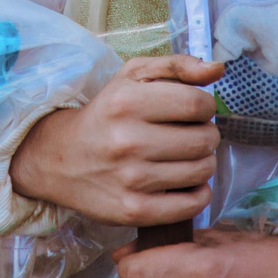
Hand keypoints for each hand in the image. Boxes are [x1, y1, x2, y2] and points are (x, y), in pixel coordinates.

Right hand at [8, 55, 224, 226]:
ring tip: (185, 158)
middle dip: (206, 135)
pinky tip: (184, 183)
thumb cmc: (106, 114)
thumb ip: (177, 66)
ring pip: (202, 171)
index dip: (205, 107)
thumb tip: (218, 69)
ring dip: (203, 163)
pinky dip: (198, 194)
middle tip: (189, 136)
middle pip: (205, 139)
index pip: (197, 104)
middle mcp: (128, 140)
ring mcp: (131, 179)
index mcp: (127, 102)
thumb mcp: (132, 78)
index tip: (193, 112)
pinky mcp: (134, 211)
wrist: (59, 160)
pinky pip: (192, 204)